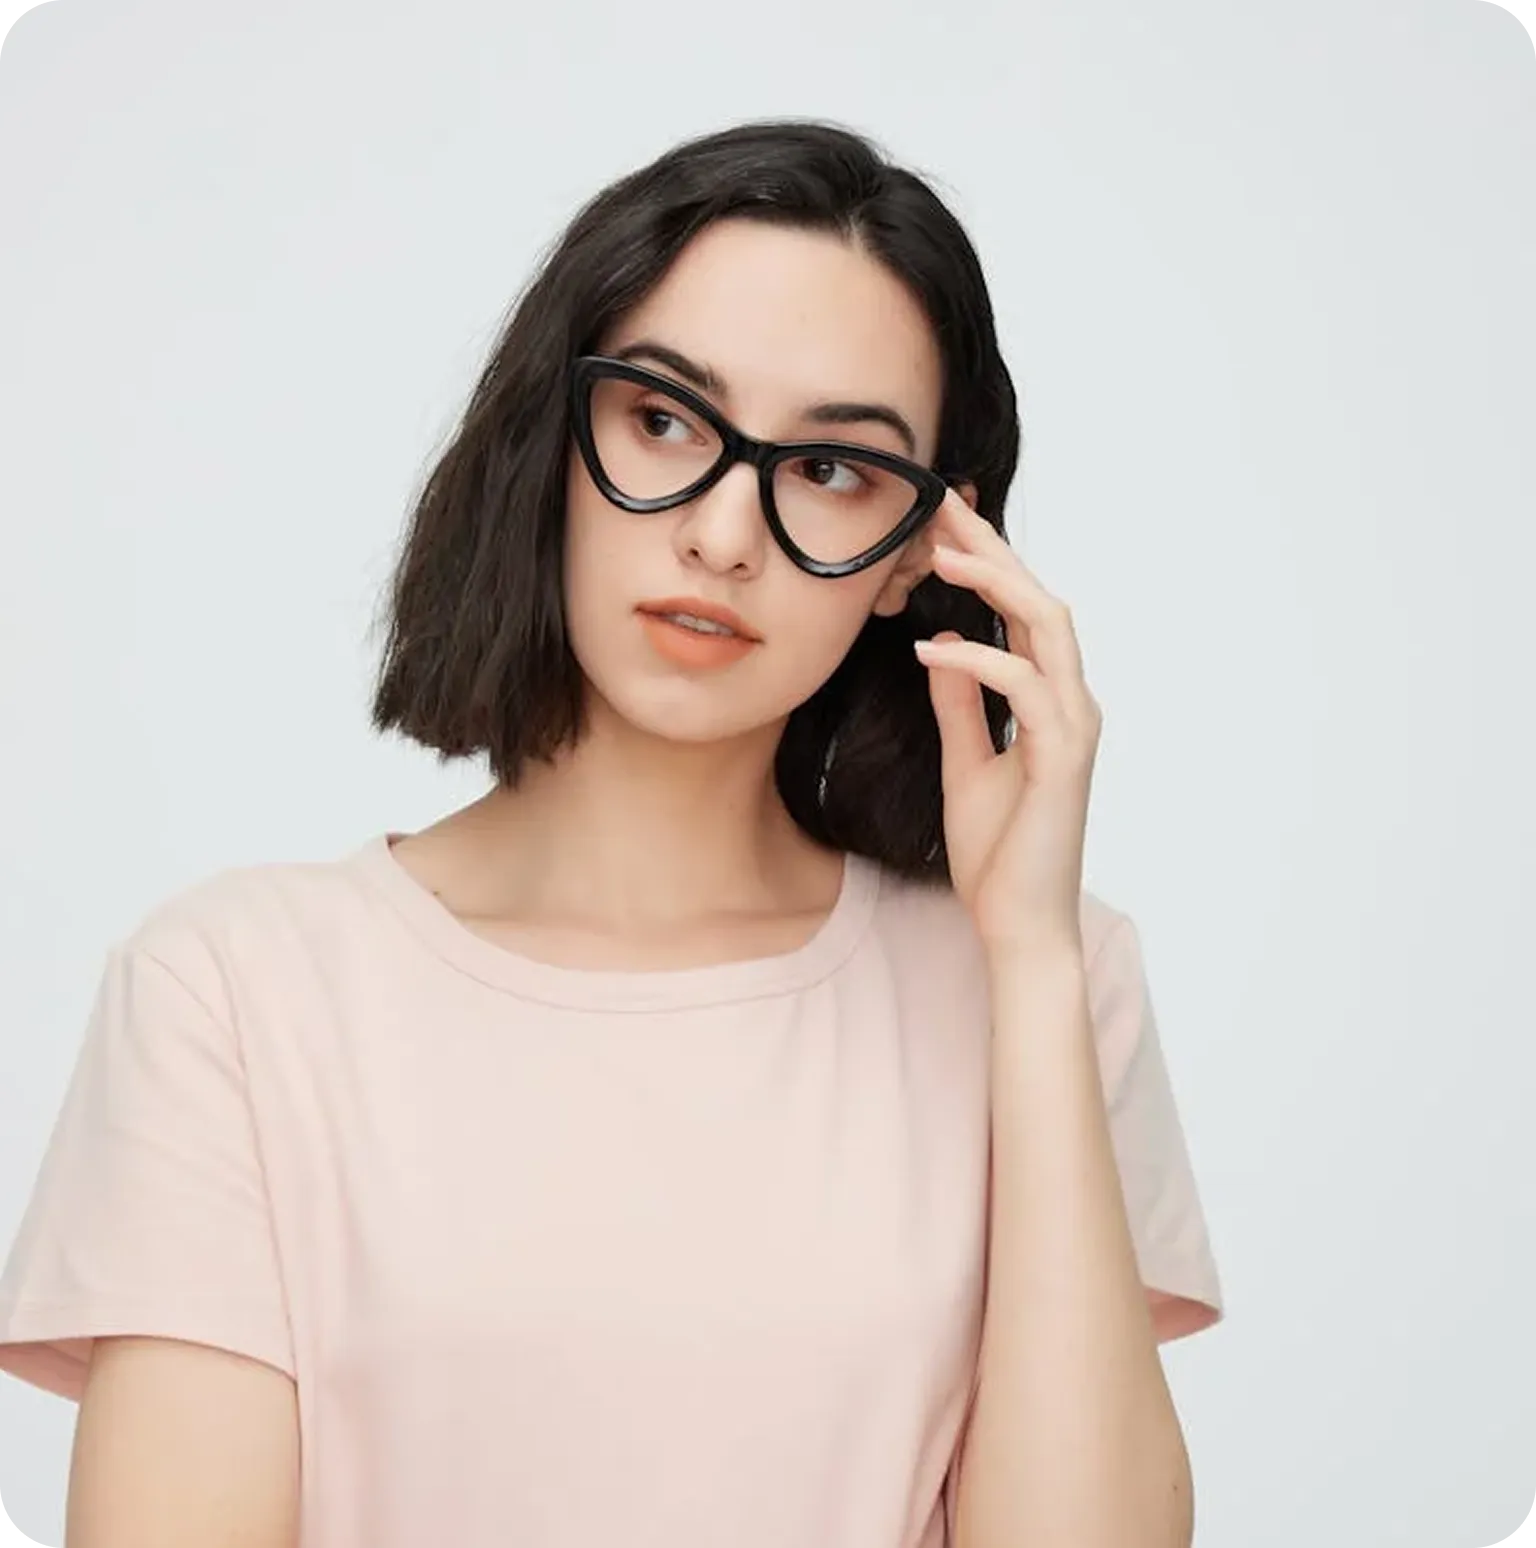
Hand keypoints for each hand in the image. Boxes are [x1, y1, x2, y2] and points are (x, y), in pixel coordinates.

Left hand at [914, 490, 1102, 952]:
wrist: (1019, 924)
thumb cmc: (1000, 853)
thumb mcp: (966, 762)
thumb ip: (962, 705)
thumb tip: (943, 648)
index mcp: (1050, 702)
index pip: (1021, 613)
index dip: (986, 562)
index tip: (940, 523)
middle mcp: (1071, 703)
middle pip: (1039, 599)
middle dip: (990, 549)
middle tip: (941, 505)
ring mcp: (1073, 727)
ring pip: (1047, 627)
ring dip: (993, 583)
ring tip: (937, 555)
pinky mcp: (1063, 757)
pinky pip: (1024, 687)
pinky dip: (977, 660)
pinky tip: (931, 650)